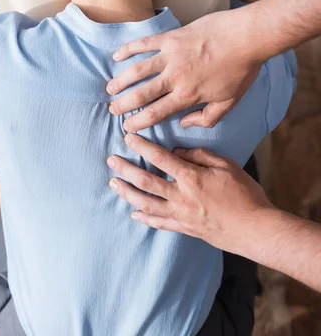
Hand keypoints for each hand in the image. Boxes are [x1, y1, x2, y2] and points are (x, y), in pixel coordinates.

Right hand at [107, 4, 261, 129]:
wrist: (246, 37)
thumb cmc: (241, 70)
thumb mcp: (229, 101)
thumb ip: (207, 117)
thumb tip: (185, 124)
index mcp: (188, 95)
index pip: (156, 113)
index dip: (138, 122)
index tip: (127, 128)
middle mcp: (174, 77)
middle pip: (141, 94)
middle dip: (123, 104)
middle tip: (112, 110)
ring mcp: (170, 55)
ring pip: (137, 71)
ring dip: (120, 80)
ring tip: (109, 88)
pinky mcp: (170, 38)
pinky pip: (144, 44)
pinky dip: (128, 49)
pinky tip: (116, 56)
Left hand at [107, 134, 272, 251]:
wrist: (255, 229)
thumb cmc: (245, 195)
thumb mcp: (226, 166)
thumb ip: (200, 155)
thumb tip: (178, 151)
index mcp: (191, 178)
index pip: (160, 158)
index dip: (142, 146)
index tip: (128, 137)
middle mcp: (181, 197)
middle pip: (145, 181)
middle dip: (125, 169)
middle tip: (111, 161)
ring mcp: (181, 215)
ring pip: (146, 203)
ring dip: (127, 193)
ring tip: (113, 184)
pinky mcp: (184, 229)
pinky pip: (159, 223)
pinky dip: (144, 218)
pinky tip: (134, 213)